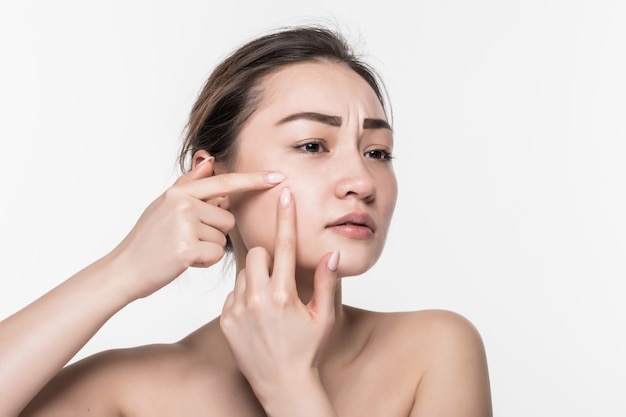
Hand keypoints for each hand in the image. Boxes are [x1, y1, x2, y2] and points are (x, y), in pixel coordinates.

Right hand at [108, 157, 284, 300]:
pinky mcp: (186, 248)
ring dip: (208, 248)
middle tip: (186, 239)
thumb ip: (189, 184)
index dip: (253, 181)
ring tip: (183, 249)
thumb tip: (209, 160)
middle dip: (214, 232)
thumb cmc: (148, 239)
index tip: (278, 176)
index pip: (225, 182)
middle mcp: (183, 203)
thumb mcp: (164, 205)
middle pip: (228, 217)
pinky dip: (204, 261)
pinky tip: (184, 261)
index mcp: (179, 191)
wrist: (125, 269)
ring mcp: (184, 225)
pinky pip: (215, 254)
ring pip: (223, 237)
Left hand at [220, 187, 339, 402]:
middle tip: (279, 277)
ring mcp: (238, 310)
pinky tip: (257, 315)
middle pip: (256, 253)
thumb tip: (331, 254)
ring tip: (269, 302)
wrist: (281, 384)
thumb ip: (327, 283)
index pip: (285, 245)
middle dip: (267, 257)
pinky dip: (244, 295)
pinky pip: (233, 292)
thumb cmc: (307, 350)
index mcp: (284, 295)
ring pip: (243, 272)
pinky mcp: (225, 319)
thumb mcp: (324, 317)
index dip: (286, 217)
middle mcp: (257, 299)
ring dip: (256, 277)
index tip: (283, 194)